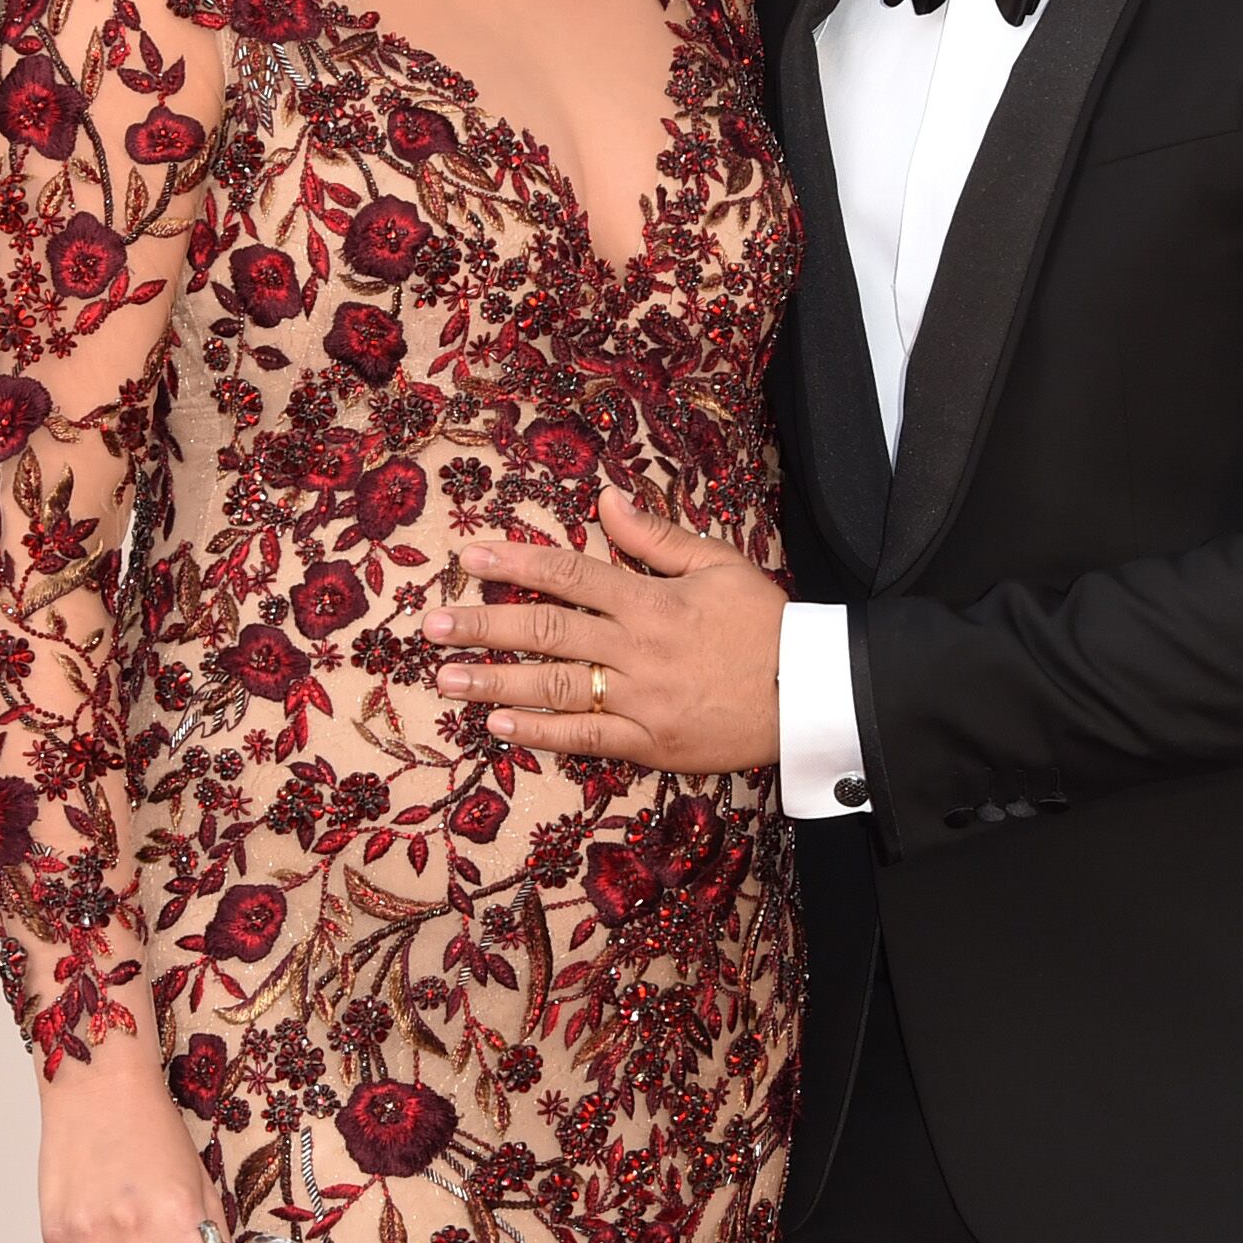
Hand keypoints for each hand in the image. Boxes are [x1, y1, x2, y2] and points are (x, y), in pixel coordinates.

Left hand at [424, 490, 782, 771]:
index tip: (467, 558)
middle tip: (431, 626)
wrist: (812, 691)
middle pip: (547, 631)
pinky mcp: (652, 742)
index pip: (569, 574)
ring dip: (496, 682)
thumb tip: (604, 499)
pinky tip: (500, 723)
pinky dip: (542, 732)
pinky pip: (588, 739)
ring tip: (446, 678)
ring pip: (556, 688)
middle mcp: (637, 648)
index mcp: (650, 599)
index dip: (514, 565)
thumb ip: (656, 536)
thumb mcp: (718, 564)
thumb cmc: (766, 622)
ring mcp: (642, 699)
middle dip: (484, 625)